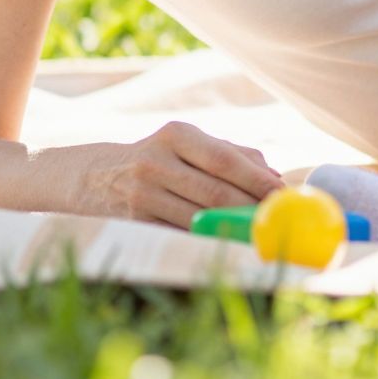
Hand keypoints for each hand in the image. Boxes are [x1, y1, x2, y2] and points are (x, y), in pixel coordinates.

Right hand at [87, 121, 284, 228]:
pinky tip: (226, 243)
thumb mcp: (189, 145)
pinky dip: (208, 240)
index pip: (225, 159)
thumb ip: (234, 154)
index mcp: (176, 135)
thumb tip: (275, 177)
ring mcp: (142, 194)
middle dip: (251, 208)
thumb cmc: (160, 158)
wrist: (95, 177)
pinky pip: (181, 234)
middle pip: (215, 192)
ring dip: (234, 229)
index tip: (283, 194)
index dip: (257, 180)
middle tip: (278, 219)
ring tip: (259, 233)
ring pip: (200, 218)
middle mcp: (156, 161)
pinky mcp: (134, 224)